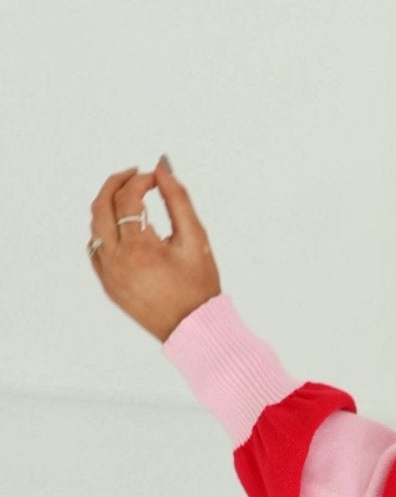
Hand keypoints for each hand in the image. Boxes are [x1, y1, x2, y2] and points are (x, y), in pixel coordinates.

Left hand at [88, 156, 221, 342]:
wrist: (193, 327)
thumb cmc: (199, 286)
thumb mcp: (195, 238)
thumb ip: (178, 199)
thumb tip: (162, 169)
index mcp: (139, 248)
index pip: (128, 199)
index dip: (141, 181)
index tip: (156, 177)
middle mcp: (116, 260)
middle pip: (100, 207)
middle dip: (116, 184)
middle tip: (134, 174)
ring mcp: (107, 273)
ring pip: (94, 227)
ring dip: (108, 206)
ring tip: (130, 198)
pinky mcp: (107, 284)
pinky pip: (96, 248)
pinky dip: (105, 230)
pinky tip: (123, 227)